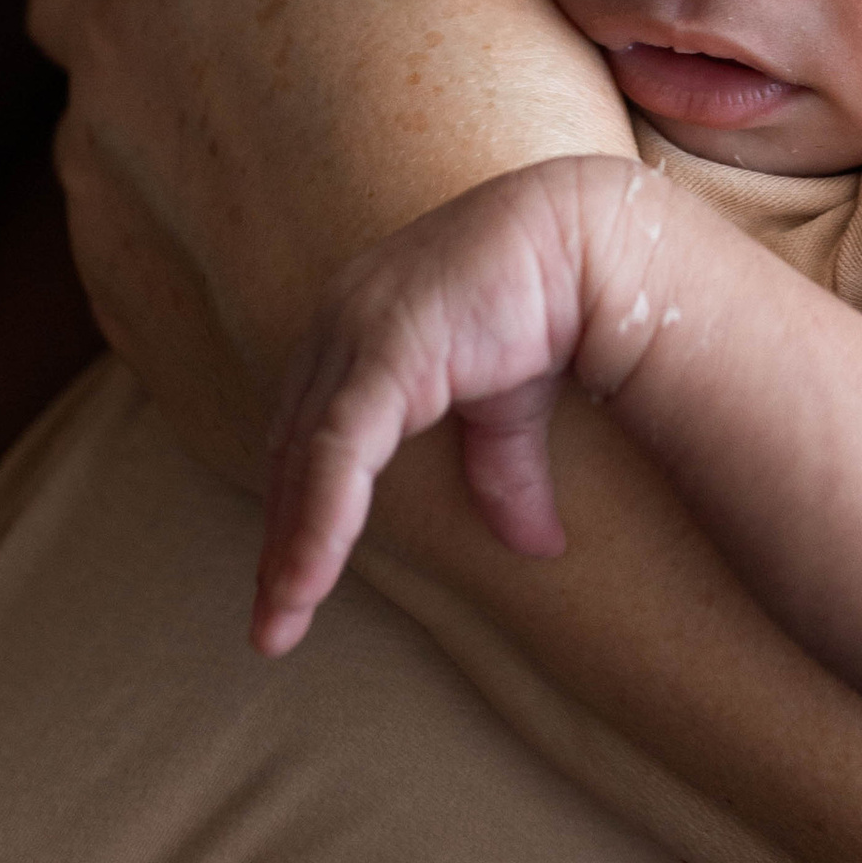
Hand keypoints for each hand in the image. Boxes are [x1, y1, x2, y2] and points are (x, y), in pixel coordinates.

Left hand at [28, 0, 635, 466]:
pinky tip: (290, 222)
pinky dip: (186, 185)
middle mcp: (125, 11)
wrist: (454, 359)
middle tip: (331, 4)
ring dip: (184, 68)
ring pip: (112, 65)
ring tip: (307, 127)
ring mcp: (100, 147)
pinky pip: (129, 189)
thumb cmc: (498, 129)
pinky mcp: (105, 266)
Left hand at [254, 155, 676, 652]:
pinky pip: (339, 450)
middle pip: (291, 449)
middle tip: (274, 623)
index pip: (309, 432)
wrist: (587, 240)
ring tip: (282, 622)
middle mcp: (340, 322)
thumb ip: (500, 468)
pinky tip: (308, 578)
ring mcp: (356, 330)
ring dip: (291, 546)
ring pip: (305, 458)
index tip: (291, 581)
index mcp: (357, 328)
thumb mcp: (509, 405)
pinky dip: (321, 518)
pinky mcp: (384, 347)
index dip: (300, 508)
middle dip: (281, 539)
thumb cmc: (544, 300)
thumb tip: (536, 547)